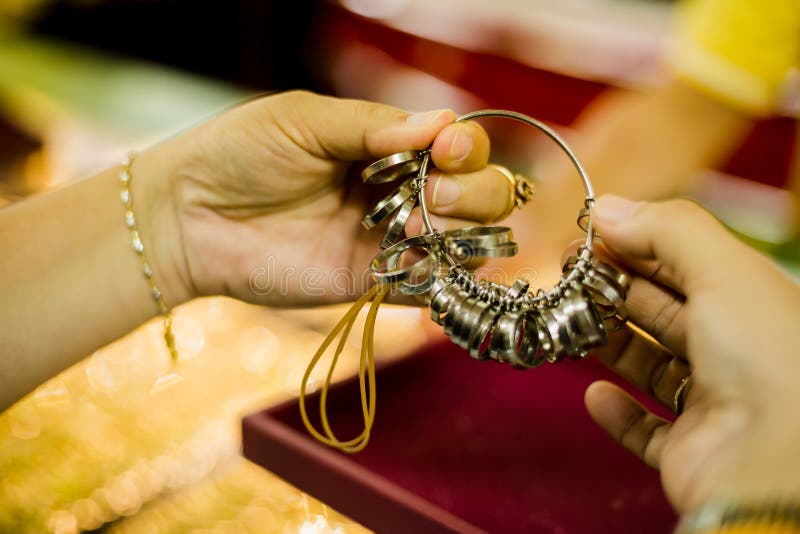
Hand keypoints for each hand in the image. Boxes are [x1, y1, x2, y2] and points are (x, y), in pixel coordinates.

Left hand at [136, 91, 514, 306]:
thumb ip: (370, 124)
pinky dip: (443, 281)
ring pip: (467, 244)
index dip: (464, 145)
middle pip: (478, 194)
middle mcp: (399, 193)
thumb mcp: (303, 120)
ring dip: (464, 235)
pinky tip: (423, 264)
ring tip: (421, 225)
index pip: (455, 145)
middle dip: (474, 191)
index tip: (446, 147)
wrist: (188, 217)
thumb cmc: (238, 153)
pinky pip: (429, 290)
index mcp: (387, 146)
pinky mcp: (372, 285)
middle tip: (436, 192)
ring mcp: (389, 242)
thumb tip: (443, 120)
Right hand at [582, 196, 799, 512]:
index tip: (585, 237)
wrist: (775, 461)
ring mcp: (711, 402)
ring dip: (609, 346)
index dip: (634, 245)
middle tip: (565, 277)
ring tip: (569, 327)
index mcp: (748, 301)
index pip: (682, 263)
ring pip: (650, 365)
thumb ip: (665, 230)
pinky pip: (646, 429)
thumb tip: (607, 208)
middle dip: (612, 290)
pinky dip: (618, 413)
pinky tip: (596, 395)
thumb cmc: (765, 356)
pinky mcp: (689, 450)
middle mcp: (733, 350)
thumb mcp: (721, 270)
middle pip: (661, 311)